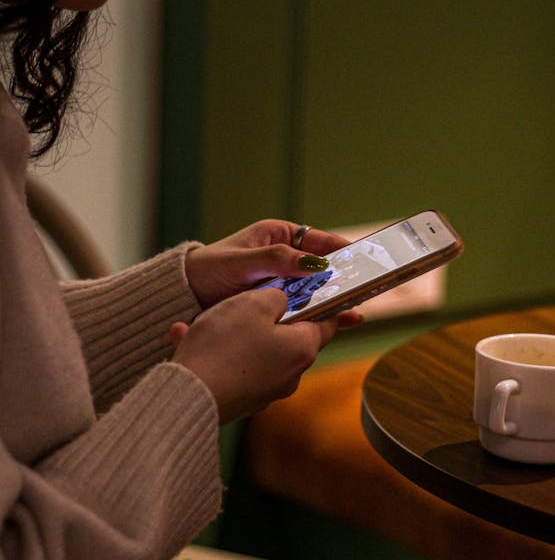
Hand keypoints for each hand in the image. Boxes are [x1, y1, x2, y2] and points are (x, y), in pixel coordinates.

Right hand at [169, 286, 341, 423]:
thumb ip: (277, 296)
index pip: (326, 324)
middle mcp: (291, 374)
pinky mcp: (241, 400)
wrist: (189, 395)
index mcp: (303, 349)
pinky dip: (216, 351)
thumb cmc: (226, 345)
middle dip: (268, 316)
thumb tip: (282, 301)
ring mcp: (266, 390)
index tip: (309, 289)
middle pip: (288, 336)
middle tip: (246, 300)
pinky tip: (184, 335)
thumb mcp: (254, 303)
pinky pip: (233, 366)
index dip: (320, 303)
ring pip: (255, 350)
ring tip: (203, 319)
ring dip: (232, 332)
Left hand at [185, 219, 350, 308]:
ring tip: (354, 311)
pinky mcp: (278, 304)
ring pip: (317, 290)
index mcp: (279, 237)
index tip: (361, 257)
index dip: (341, 249)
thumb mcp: (241, 262)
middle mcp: (286, 259)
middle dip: (343, 278)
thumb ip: (276, 260)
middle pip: (323, 268)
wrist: (184, 296)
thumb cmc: (208, 270)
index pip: (318, 240)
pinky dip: (321, 315)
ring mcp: (284, 283)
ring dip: (335, 300)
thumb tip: (313, 262)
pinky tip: (339, 322)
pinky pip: (306, 308)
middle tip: (365, 287)